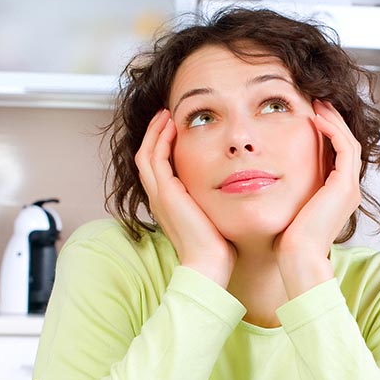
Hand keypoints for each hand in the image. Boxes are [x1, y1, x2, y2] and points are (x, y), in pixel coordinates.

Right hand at [135, 109, 235, 286]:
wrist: (209, 264)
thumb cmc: (217, 246)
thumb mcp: (213, 216)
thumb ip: (214, 201)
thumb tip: (233, 189)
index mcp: (168, 203)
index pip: (157, 167)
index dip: (163, 146)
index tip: (175, 130)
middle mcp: (158, 198)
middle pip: (146, 156)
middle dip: (156, 134)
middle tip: (167, 116)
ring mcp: (159, 195)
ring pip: (146, 153)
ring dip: (156, 131)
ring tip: (167, 115)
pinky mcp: (166, 192)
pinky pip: (155, 157)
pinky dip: (161, 139)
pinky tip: (173, 126)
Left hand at [275, 100, 361, 296]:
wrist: (295, 259)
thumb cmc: (284, 241)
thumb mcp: (285, 208)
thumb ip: (284, 190)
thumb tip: (262, 176)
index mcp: (335, 196)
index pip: (336, 155)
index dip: (324, 133)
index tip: (306, 115)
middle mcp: (347, 191)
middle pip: (345, 144)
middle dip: (331, 121)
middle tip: (315, 100)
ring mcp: (349, 189)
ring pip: (347, 141)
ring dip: (332, 120)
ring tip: (316, 102)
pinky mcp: (344, 187)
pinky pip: (344, 148)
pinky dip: (332, 130)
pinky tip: (314, 117)